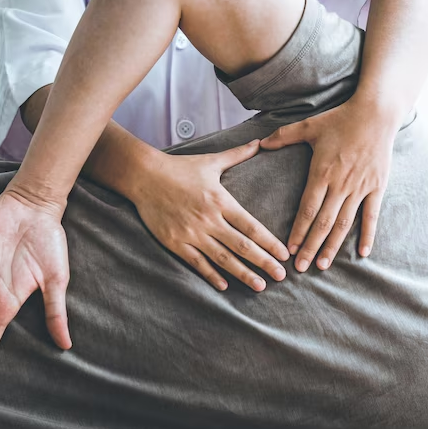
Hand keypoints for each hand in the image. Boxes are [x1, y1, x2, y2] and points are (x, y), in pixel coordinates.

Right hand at [132, 140, 289, 290]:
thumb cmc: (179, 168)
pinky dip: (211, 275)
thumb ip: (237, 155)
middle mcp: (209, 219)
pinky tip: (224, 286)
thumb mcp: (211, 160)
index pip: (251, 226)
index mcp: (220, 200)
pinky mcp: (175, 242)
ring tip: (260, 286)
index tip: (283, 255)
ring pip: (222, 258)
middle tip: (281, 277)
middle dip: (263, 262)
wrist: (144, 176)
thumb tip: (260, 142)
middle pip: (242, 246)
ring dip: (242, 274)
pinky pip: (196, 263)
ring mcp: (191, 233)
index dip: (269, 242)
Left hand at [260, 97, 397, 271]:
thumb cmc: (340, 119)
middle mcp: (341, 185)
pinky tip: (362, 253)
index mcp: (322, 173)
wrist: (376, 114)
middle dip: (311, 246)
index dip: (298, 231)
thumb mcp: (309, 126)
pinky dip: (368, 235)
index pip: (307, 209)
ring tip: (322, 265)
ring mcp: (360, 188)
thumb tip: (260, 143)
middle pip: (324, 223)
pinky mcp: (377, 187)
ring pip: (345, 224)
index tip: (289, 249)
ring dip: (333, 246)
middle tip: (301, 267)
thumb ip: (284, 137)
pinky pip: (372, 216)